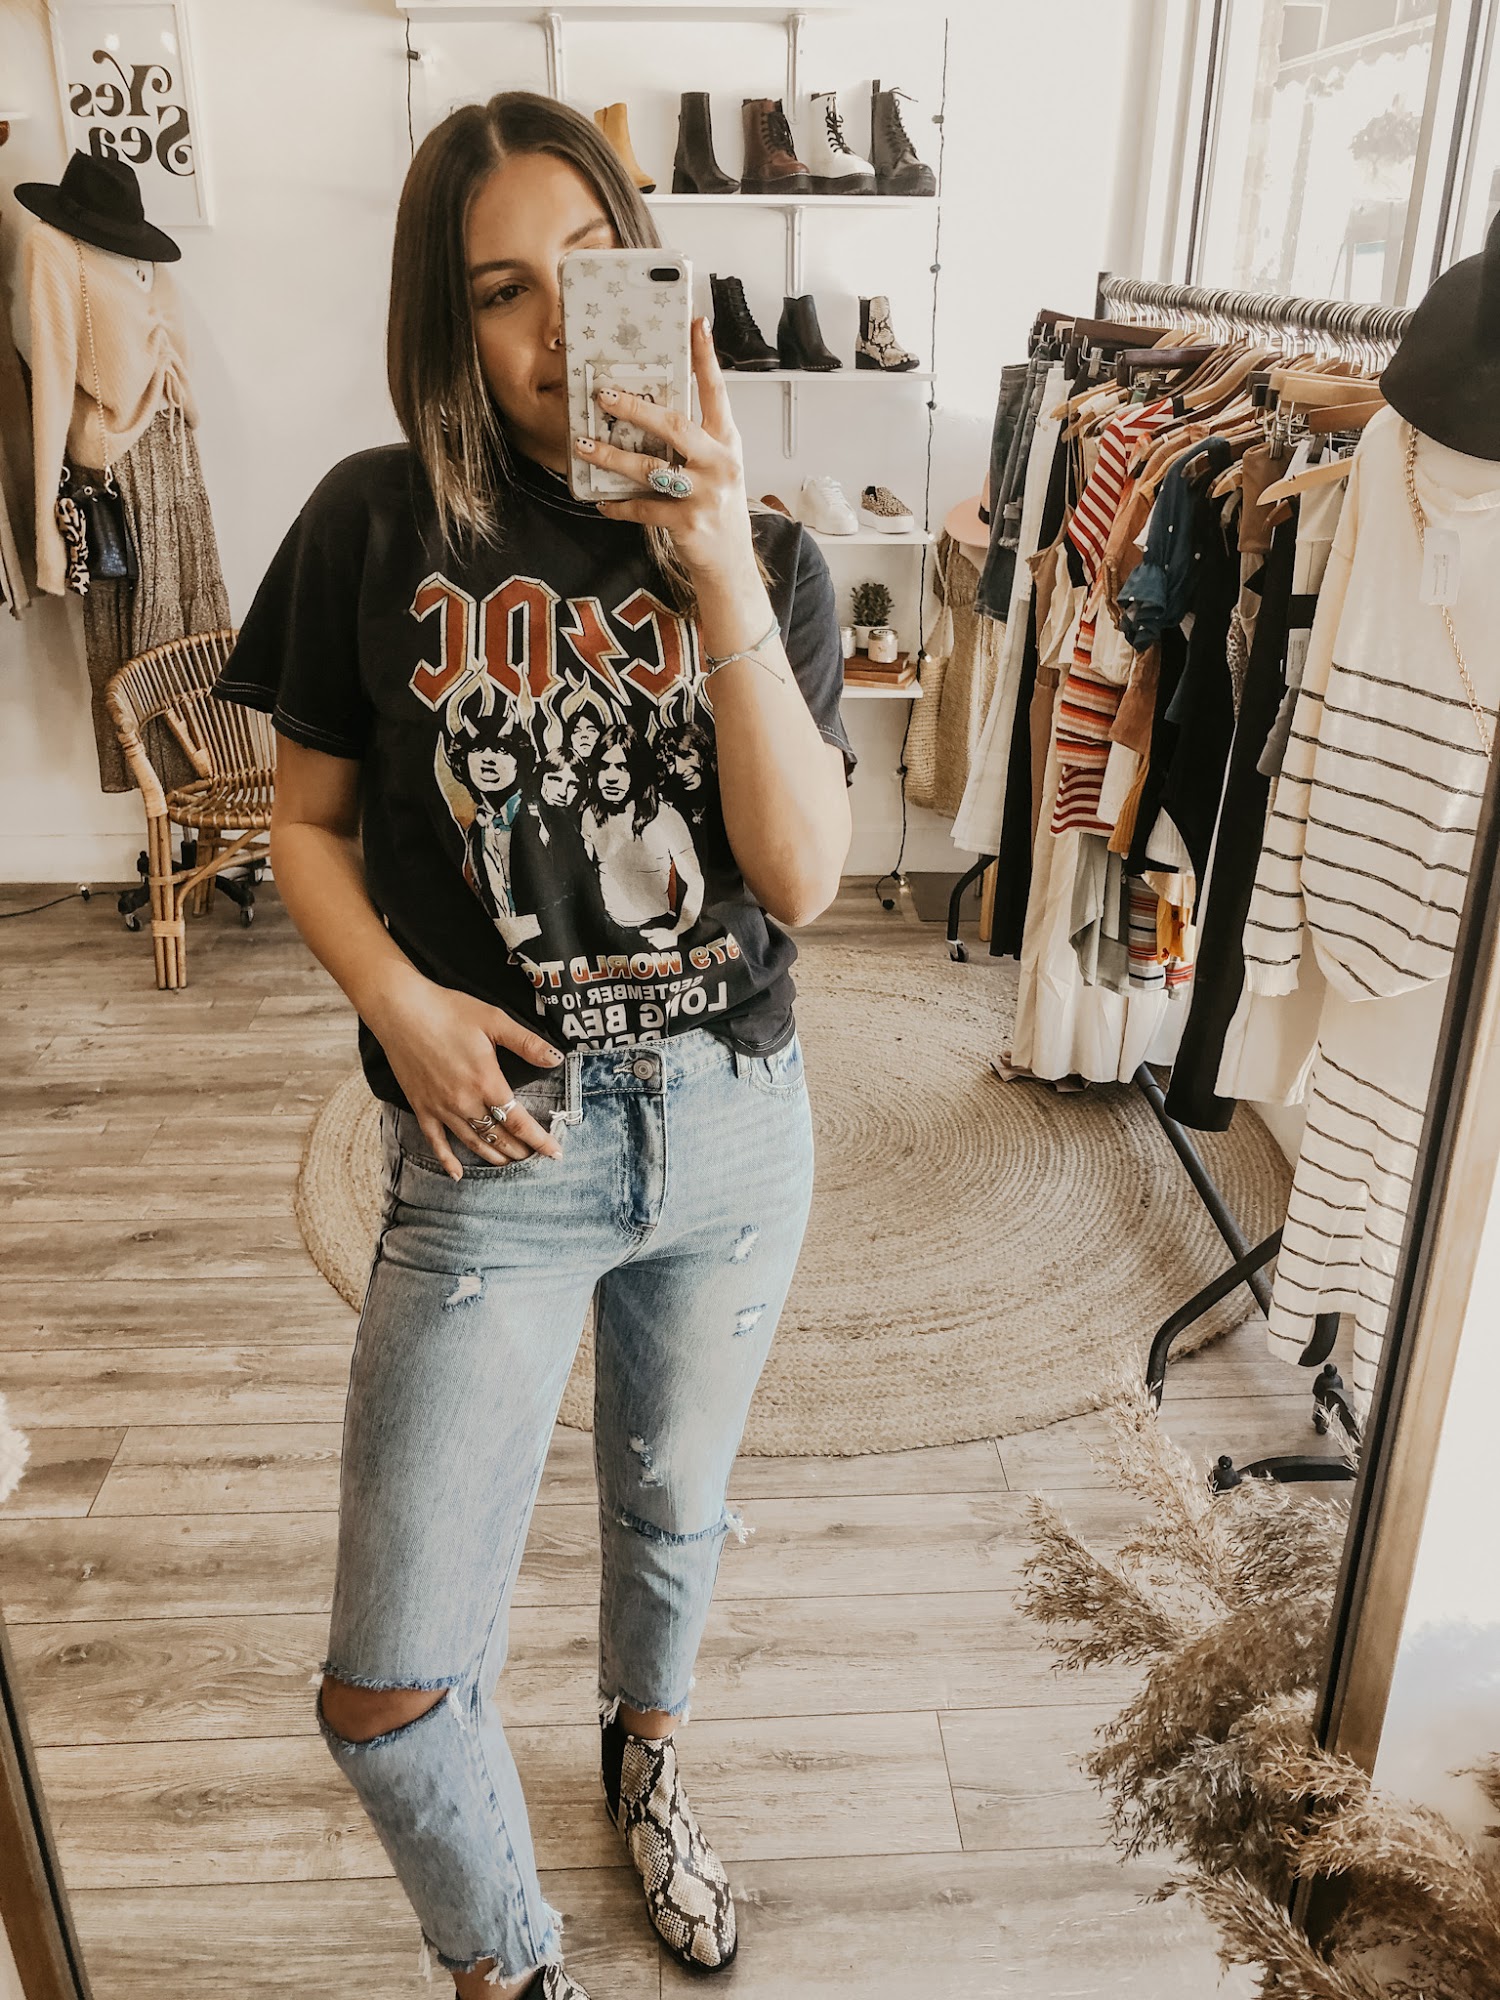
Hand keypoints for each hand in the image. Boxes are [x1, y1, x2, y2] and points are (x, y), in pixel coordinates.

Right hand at [369, 972, 565, 1180]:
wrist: (401, 1010)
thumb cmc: (449, 1011)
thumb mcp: (495, 1021)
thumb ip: (527, 1043)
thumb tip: (557, 1058)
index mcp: (486, 1082)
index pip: (519, 1122)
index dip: (539, 1140)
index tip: (555, 1153)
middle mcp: (465, 1102)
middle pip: (498, 1137)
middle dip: (520, 1150)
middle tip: (535, 1158)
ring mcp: (441, 1107)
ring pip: (472, 1142)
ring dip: (493, 1156)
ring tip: (509, 1164)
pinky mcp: (421, 1106)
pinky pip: (435, 1141)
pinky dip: (447, 1159)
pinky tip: (457, 1175)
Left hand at [571, 316, 757, 586]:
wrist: (730, 562)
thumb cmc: (718, 507)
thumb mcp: (716, 466)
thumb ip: (693, 439)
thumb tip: (648, 410)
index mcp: (727, 442)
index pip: (717, 392)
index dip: (706, 358)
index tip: (696, 324)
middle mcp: (719, 464)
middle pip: (674, 425)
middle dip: (635, 408)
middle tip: (603, 395)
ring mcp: (705, 494)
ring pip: (651, 468)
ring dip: (612, 456)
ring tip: (584, 446)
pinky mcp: (687, 523)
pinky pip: (643, 508)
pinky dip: (619, 505)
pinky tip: (602, 500)